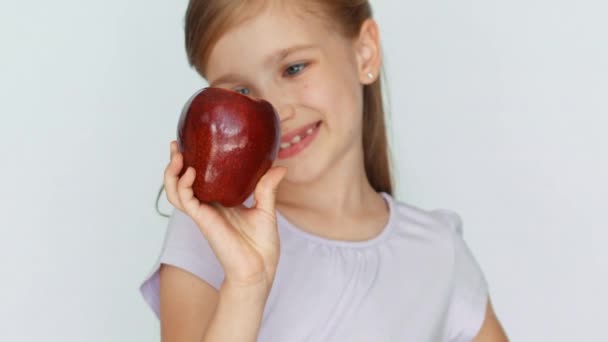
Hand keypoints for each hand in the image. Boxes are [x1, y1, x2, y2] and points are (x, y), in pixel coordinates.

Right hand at [163, 140, 286, 293]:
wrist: (259, 268)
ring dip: (171, 173)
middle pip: (181, 182)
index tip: (192, 144)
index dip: (191, 163)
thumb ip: (267, 187)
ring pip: (175, 191)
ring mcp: (203, 213)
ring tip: (177, 155)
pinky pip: (185, 200)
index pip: (199, 179)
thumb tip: (279, 167)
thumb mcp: (267, 209)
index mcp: (220, 202)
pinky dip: (184, 185)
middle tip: (175, 145)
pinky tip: (191, 172)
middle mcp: (208, 206)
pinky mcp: (203, 220)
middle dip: (174, 163)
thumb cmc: (262, 245)